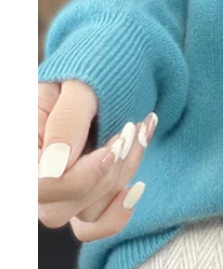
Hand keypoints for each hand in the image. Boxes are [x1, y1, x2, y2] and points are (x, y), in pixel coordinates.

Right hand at [38, 79, 156, 241]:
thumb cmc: (93, 65)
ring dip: (120, 178)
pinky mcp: (83, 192)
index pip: (38, 185)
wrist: (114, 60)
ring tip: (138, 133)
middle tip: (131, 131)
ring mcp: (59, 186)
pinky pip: (94, 223)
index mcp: (23, 142)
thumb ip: (67, 120)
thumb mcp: (80, 82)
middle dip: (104, 175)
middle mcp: (35, 171)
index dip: (79, 177)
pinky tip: (137, 187)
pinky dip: (119, 210)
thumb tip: (52, 170)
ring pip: (84, 213)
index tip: (114, 146)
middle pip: (57, 209)